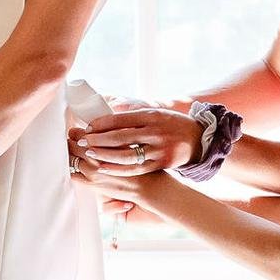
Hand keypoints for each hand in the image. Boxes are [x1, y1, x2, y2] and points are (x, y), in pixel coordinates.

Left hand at [72, 100, 197, 180]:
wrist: (197, 138)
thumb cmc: (170, 123)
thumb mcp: (154, 112)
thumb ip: (133, 113)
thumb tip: (108, 110)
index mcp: (151, 116)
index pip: (121, 119)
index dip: (102, 124)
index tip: (88, 127)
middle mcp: (155, 132)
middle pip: (121, 137)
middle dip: (98, 140)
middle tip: (81, 142)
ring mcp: (159, 149)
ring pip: (126, 155)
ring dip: (105, 156)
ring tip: (89, 154)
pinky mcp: (161, 163)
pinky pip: (135, 168)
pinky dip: (118, 169)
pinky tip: (104, 167)